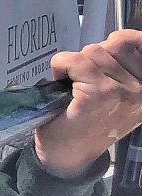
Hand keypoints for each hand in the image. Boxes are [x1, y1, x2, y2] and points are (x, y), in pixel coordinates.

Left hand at [35, 29, 141, 178]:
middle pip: (114, 44)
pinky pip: (75, 61)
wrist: (68, 156)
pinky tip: (62, 83)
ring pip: (93, 51)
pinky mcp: (97, 94)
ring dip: (76, 63)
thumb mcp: (120, 94)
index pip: (138, 41)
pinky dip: (62, 65)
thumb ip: (125, 68)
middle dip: (93, 55)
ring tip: (75, 84)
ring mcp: (121, 91)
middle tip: (84, 78)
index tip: (106, 56)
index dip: (116, 44)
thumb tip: (116, 39)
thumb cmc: (89, 122)